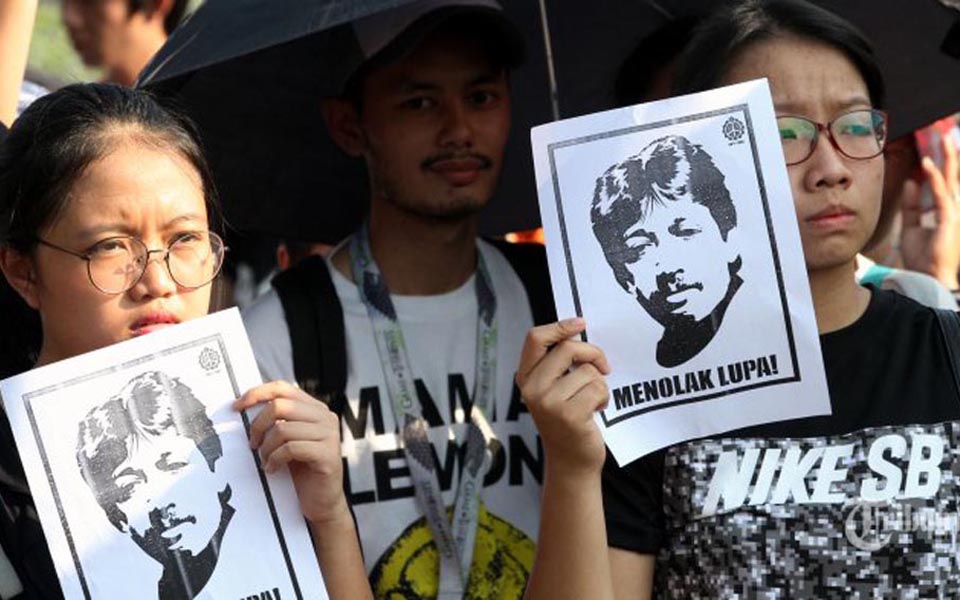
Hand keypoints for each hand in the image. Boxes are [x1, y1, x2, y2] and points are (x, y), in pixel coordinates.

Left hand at [234, 381, 348, 525]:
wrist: (321, 502)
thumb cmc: (301, 471)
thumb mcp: (288, 440)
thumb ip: (277, 421)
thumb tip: (244, 407)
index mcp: (315, 409)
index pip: (283, 388)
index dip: (257, 393)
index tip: (237, 407)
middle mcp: (326, 417)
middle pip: (280, 405)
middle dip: (258, 425)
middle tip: (252, 444)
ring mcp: (329, 435)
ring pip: (283, 428)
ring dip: (267, 448)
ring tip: (266, 461)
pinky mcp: (328, 455)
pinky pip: (291, 448)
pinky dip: (275, 459)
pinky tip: (273, 469)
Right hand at [515, 318, 610, 478]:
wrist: (571, 461)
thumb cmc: (567, 419)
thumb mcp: (553, 388)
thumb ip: (558, 364)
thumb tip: (579, 331)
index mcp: (526, 378)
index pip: (535, 339)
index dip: (559, 326)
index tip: (580, 322)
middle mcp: (532, 389)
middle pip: (567, 349)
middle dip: (592, 354)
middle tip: (602, 367)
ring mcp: (549, 402)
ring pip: (587, 370)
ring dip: (599, 384)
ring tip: (592, 400)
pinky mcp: (569, 415)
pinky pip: (597, 388)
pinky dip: (603, 398)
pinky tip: (595, 411)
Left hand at [901, 132, 959, 288]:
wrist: (928, 278)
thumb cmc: (923, 257)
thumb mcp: (911, 226)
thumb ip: (912, 205)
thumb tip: (910, 182)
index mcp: (947, 210)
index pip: (946, 181)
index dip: (942, 162)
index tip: (937, 142)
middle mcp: (954, 208)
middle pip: (953, 175)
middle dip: (950, 153)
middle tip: (945, 132)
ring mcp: (955, 213)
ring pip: (952, 179)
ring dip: (947, 158)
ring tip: (943, 138)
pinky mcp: (950, 220)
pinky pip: (942, 195)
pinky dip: (935, 178)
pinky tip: (927, 164)